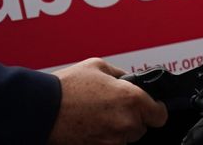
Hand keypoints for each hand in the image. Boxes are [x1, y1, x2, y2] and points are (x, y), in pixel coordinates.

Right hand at [47, 58, 165, 144]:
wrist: (42, 109)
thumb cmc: (67, 87)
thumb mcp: (99, 66)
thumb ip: (121, 75)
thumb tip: (130, 81)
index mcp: (131, 98)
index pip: (160, 115)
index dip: (155, 110)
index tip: (151, 107)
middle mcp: (126, 122)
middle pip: (142, 127)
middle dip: (133, 118)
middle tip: (114, 108)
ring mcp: (113, 140)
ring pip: (126, 138)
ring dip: (119, 130)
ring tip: (99, 117)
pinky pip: (111, 144)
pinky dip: (105, 138)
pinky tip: (93, 126)